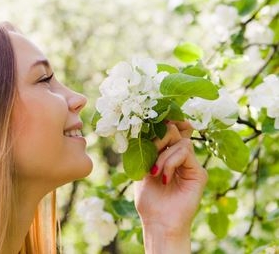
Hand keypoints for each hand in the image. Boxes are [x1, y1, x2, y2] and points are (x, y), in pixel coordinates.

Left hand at [133, 121, 207, 252]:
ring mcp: (191, 165)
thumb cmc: (149, 199)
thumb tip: (151, 127)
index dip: (166, 122)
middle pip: (176, 131)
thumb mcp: (143, 168)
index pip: (171, 131)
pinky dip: (170, 162)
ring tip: (154, 174)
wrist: (158, 221)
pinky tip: (164, 178)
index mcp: (167, 155)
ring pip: (180, 142)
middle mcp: (181, 157)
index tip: (156, 121)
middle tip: (150, 154)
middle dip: (160, 137)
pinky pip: (184, 152)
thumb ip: (148, 149)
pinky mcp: (199, 173)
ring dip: (162, 156)